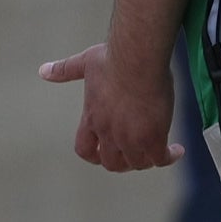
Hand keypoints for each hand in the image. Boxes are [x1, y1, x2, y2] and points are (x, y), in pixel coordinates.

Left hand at [39, 41, 181, 171]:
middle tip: (138, 154)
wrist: (136, 58)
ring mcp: (129, 137)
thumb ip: (65, 70)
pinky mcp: (151, 137)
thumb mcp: (85, 63)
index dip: (95, 156)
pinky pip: (159, 159)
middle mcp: (107, 132)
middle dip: (124, 162)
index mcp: (92, 117)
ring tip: (161, 151)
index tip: (105, 154)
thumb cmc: (113, 58)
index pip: (85, 149)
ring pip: (137, 163)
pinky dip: (168, 158)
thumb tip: (43, 71)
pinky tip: (177, 150)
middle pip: (112, 163)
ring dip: (147, 160)